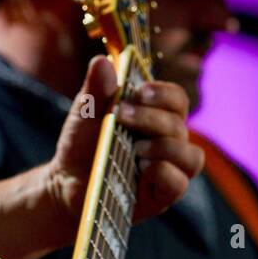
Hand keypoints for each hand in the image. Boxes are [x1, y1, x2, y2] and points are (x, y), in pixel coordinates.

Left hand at [47, 57, 203, 230]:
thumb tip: (102, 61)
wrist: (65, 183)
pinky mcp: (161, 198)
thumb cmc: (82, 146)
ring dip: (163, 146)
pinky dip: (162, 172)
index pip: (177, 100)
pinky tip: (140, 168)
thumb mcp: (85, 113)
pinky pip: (179, 183)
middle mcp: (168, 143)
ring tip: (134, 148)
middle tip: (120, 116)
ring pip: (192, 156)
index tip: (138, 92)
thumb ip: (95, 89)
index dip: (164, 93)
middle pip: (181, 124)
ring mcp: (168, 172)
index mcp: (156, 118)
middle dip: (151, 117)